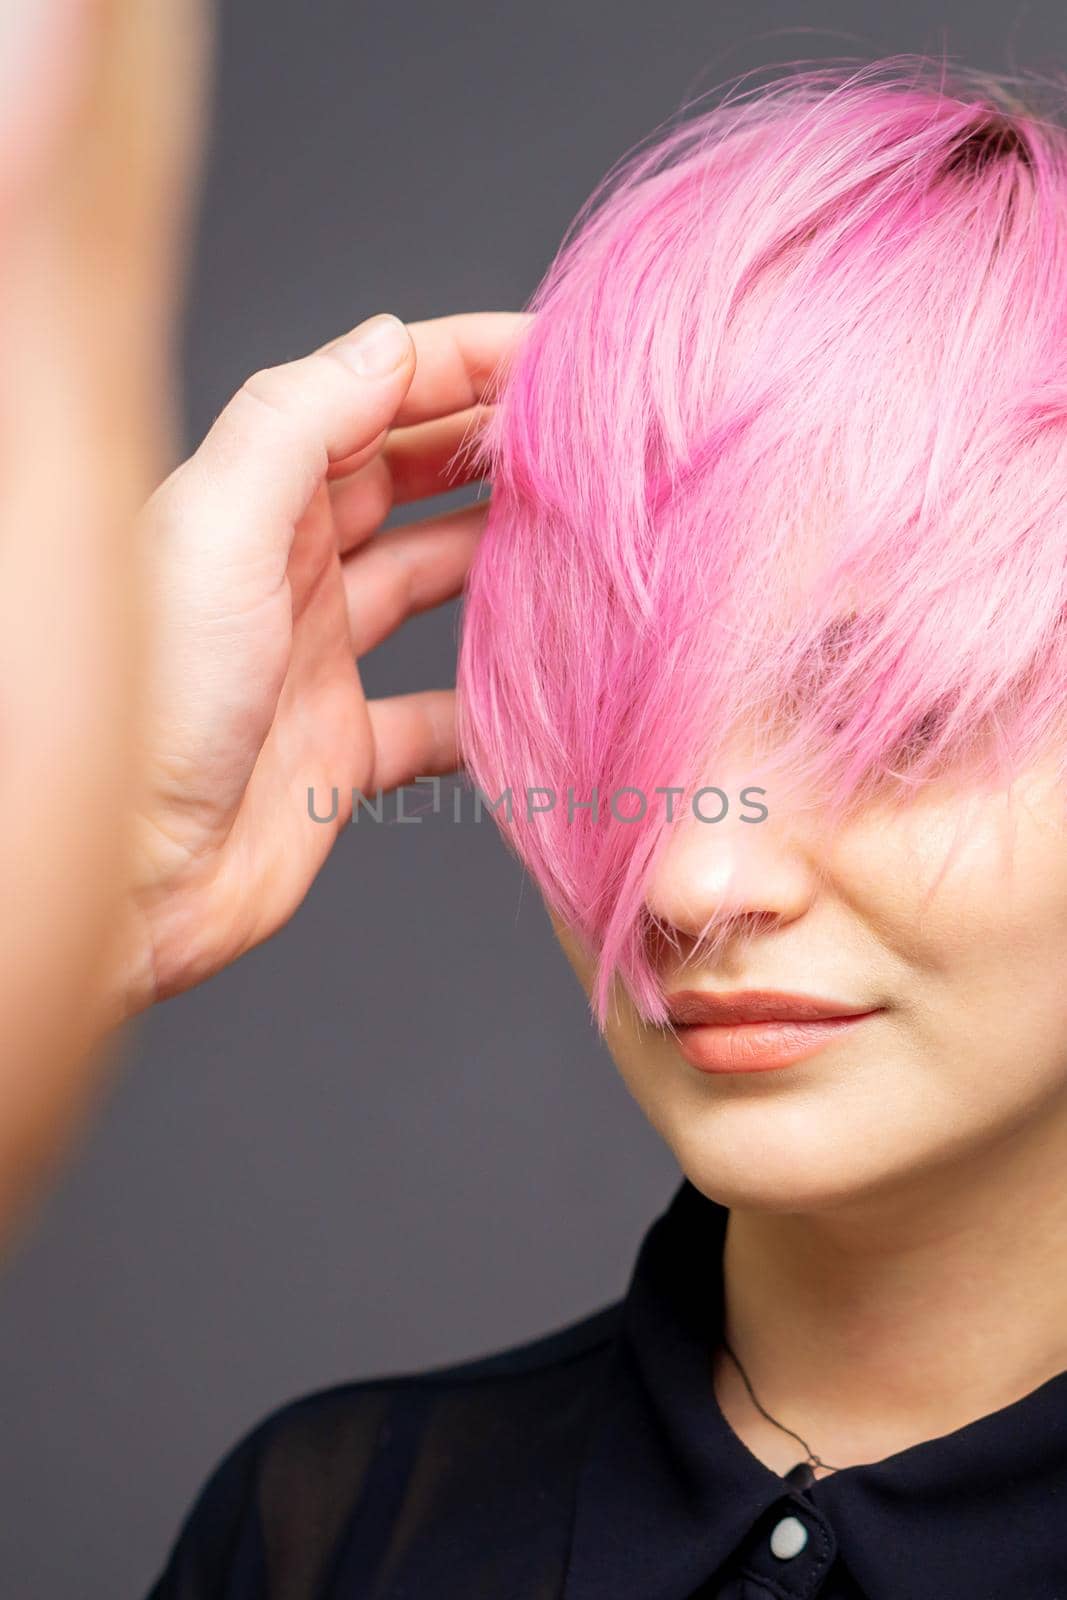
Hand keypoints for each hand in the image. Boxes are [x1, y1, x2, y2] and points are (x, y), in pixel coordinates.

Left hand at [118, 310, 530, 1016]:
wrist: (126, 879)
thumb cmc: (151, 701)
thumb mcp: (216, 528)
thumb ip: (299, 424)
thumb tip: (392, 342)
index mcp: (255, 501)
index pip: (375, 400)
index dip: (463, 365)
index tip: (559, 356)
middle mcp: (288, 571)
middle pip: (409, 481)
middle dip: (493, 450)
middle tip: (589, 440)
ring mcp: (319, 661)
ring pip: (429, 584)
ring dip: (501, 559)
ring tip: (584, 538)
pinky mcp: (341, 752)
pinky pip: (436, 714)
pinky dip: (489, 702)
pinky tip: (542, 688)